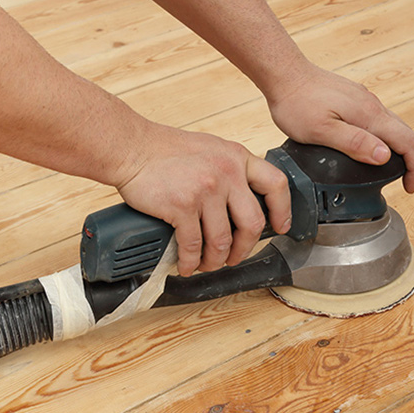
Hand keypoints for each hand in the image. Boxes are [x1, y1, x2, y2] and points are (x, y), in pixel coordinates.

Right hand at [114, 125, 291, 276]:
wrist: (131, 148)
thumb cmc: (164, 150)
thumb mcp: (211, 149)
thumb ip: (230, 170)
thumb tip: (242, 202)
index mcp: (237, 158)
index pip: (276, 184)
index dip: (282, 210)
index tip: (279, 226)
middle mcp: (227, 173)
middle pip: (252, 223)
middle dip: (244, 248)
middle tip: (234, 256)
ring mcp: (206, 190)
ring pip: (223, 240)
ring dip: (215, 260)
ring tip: (207, 264)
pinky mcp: (183, 206)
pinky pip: (193, 245)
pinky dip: (190, 261)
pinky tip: (185, 264)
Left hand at [266, 64, 413, 192]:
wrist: (285, 74)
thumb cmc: (297, 103)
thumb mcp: (322, 130)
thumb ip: (354, 143)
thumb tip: (385, 156)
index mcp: (369, 115)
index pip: (409, 142)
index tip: (409, 187)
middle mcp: (372, 105)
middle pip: (406, 134)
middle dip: (411, 160)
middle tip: (402, 182)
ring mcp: (364, 100)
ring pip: (393, 126)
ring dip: (397, 148)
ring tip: (385, 170)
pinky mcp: (355, 98)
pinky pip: (378, 119)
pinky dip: (383, 137)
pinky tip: (367, 147)